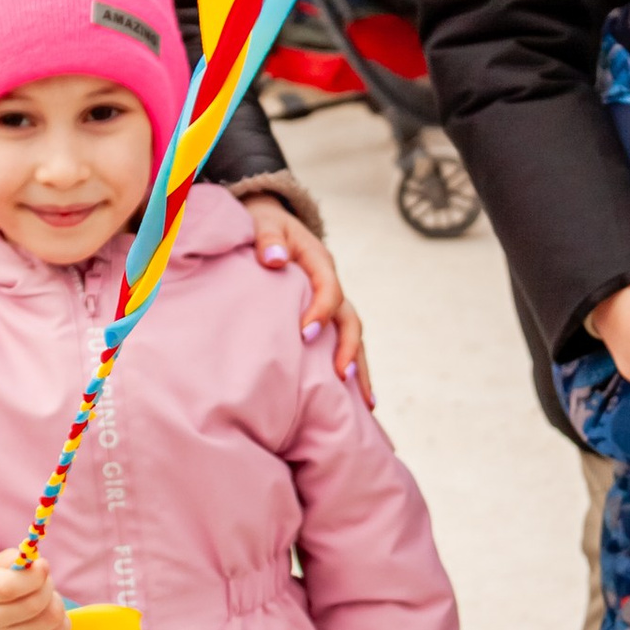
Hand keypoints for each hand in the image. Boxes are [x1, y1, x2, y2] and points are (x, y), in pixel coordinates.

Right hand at [0, 555, 69, 629]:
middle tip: (44, 581)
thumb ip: (16, 558)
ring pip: (52, 618)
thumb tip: (35, 562)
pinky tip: (48, 616)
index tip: (44, 566)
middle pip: (35, 604)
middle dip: (47, 586)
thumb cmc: (1, 587)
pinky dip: (62, 620)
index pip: (8, 588)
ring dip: (56, 602)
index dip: (33, 576)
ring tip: (46, 599)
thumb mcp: (0, 566)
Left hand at [249, 199, 371, 401]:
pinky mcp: (325, 321)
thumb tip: (273, 259)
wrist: (269, 227)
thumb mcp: (264, 225)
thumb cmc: (263, 228)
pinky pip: (343, 346)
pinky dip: (352, 370)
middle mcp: (332, 286)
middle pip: (350, 320)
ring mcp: (331, 306)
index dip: (321, 311)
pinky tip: (359, 404)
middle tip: (340, 375)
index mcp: (319, 263)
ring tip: (365, 404)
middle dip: (348, 348)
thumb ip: (268, 238)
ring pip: (353, 339)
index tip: (305, 334)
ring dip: (360, 368)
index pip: (329, 288)